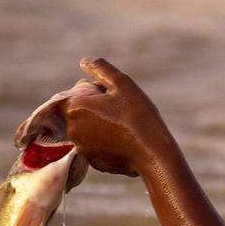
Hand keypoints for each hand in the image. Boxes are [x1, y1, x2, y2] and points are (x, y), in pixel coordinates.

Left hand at [62, 58, 175, 176]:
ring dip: (99, 126)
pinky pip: (97, 148)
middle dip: (93, 109)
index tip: (108, 96)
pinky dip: (107, 144)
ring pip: (87, 131)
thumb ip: (101, 70)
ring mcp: (83, 149)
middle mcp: (73, 131)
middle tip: (119, 110)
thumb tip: (85, 62)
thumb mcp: (123, 85)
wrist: (154, 153)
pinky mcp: (96, 163)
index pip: (70, 94)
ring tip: (124, 126)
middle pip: (77, 113)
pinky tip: (125, 141)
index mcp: (75, 108)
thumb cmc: (139, 116)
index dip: (88, 92)